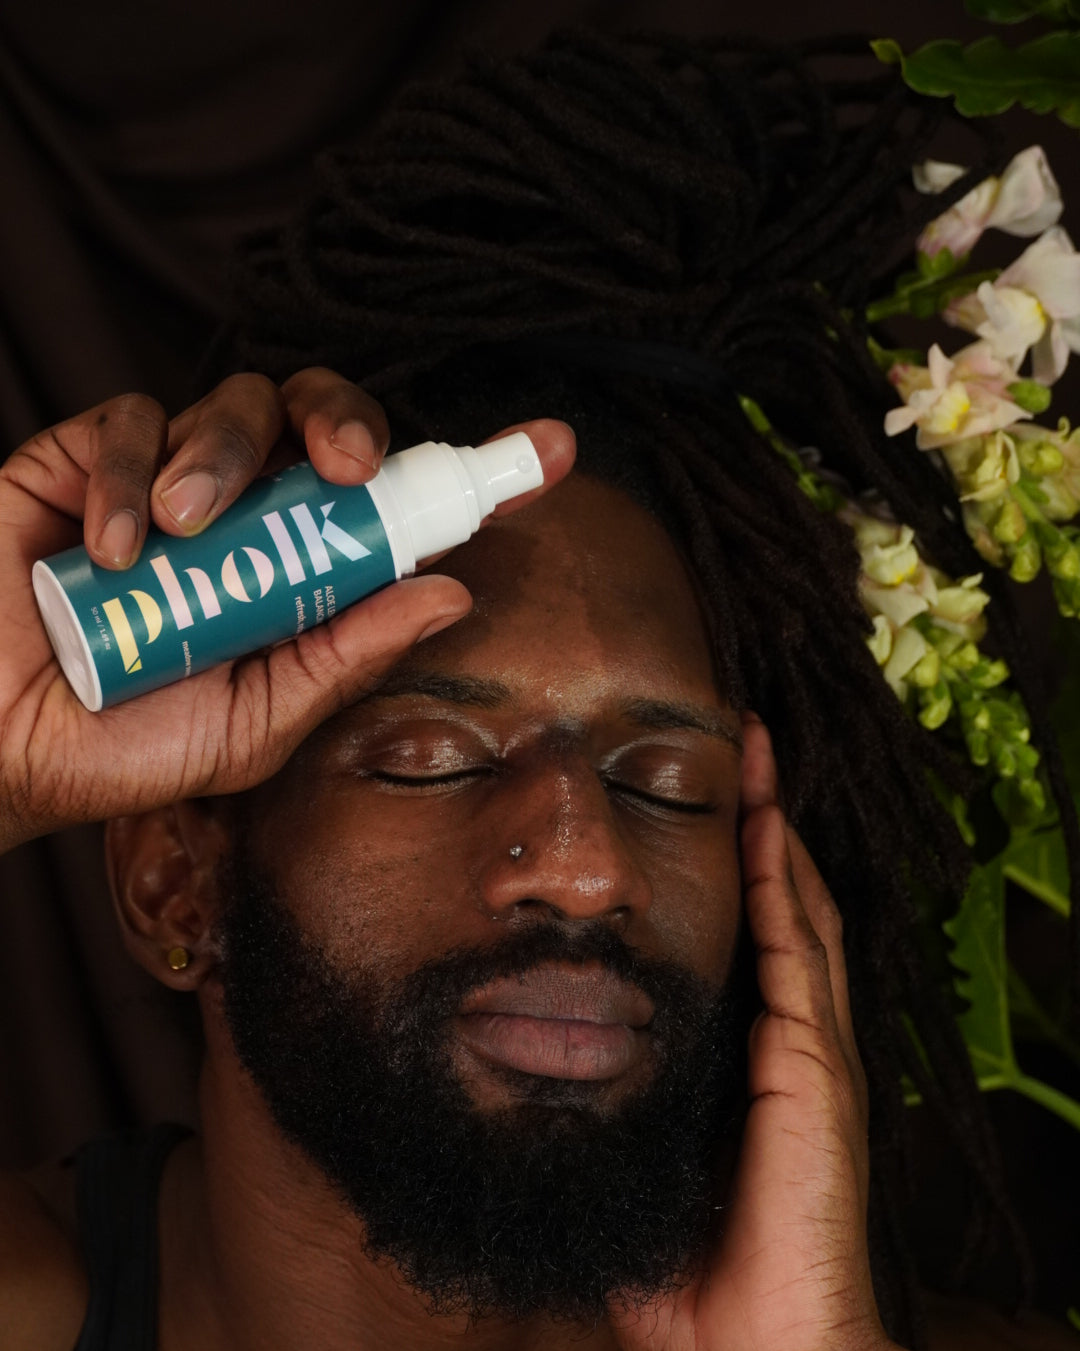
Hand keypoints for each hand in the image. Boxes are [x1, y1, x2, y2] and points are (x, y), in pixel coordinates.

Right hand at [0, 368, 574, 850]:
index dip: (470, 475)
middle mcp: (246, 519)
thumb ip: (346, 654)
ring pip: (237, 407)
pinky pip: (130, 420)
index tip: (555, 451)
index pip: (393, 508)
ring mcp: (169, 483)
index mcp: (299, 576)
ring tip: (182, 537)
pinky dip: (130, 474)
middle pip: (324, 420)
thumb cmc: (127, 744)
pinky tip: (115, 545)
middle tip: (348, 466)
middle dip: (348, 422)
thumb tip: (452, 594)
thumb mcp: (258, 720)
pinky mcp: (84, 460)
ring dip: (224, 459)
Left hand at [610, 714, 887, 1350]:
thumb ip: (582, 1133)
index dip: (730, 872)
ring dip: (777, 831)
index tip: (696, 807)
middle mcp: (790, 1045)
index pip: (744, 944)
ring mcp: (812, 1053)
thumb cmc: (689, 1285)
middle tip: (736, 746)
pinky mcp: (815, 1070)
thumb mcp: (623, 1178)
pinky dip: (784, 888)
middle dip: (760, 824)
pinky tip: (766, 829)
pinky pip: (800, 958)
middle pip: (779, 907)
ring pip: (797, 913)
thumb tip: (498, 1103)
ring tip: (756, 755)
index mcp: (747, 1067)